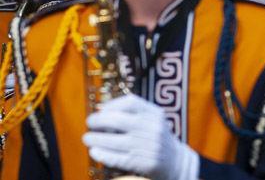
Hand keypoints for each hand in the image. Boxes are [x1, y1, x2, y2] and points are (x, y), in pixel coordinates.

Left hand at [82, 94, 198, 179]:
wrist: (176, 161)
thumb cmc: (158, 137)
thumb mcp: (154, 119)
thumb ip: (134, 112)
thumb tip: (102, 108)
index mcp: (155, 114)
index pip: (130, 102)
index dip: (111, 105)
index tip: (100, 109)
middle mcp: (152, 128)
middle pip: (118, 121)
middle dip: (98, 121)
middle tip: (90, 123)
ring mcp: (147, 146)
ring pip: (114, 141)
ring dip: (95, 139)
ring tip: (87, 138)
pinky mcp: (143, 163)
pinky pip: (117, 158)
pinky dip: (102, 154)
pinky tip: (95, 151)